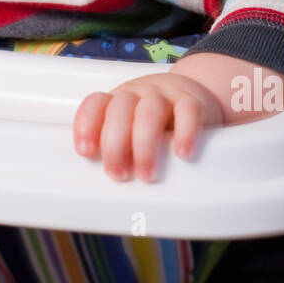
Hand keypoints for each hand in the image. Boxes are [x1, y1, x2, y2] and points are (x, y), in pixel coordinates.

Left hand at [72, 72, 223, 181]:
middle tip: (119, 174)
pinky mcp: (193, 102)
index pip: (96, 104)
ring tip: (147, 174)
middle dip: (115, 145)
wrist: (197, 92)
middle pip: (120, 110)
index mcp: (118, 101)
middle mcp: (138, 94)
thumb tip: (107, 190)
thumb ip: (119, 148)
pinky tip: (182, 153)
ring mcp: (166, 95)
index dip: (86, 125)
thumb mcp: (133, 126)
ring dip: (144, 144)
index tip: (86, 151)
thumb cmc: (157, 119)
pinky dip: (185, 132)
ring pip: (150, 112)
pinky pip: (189, 111)